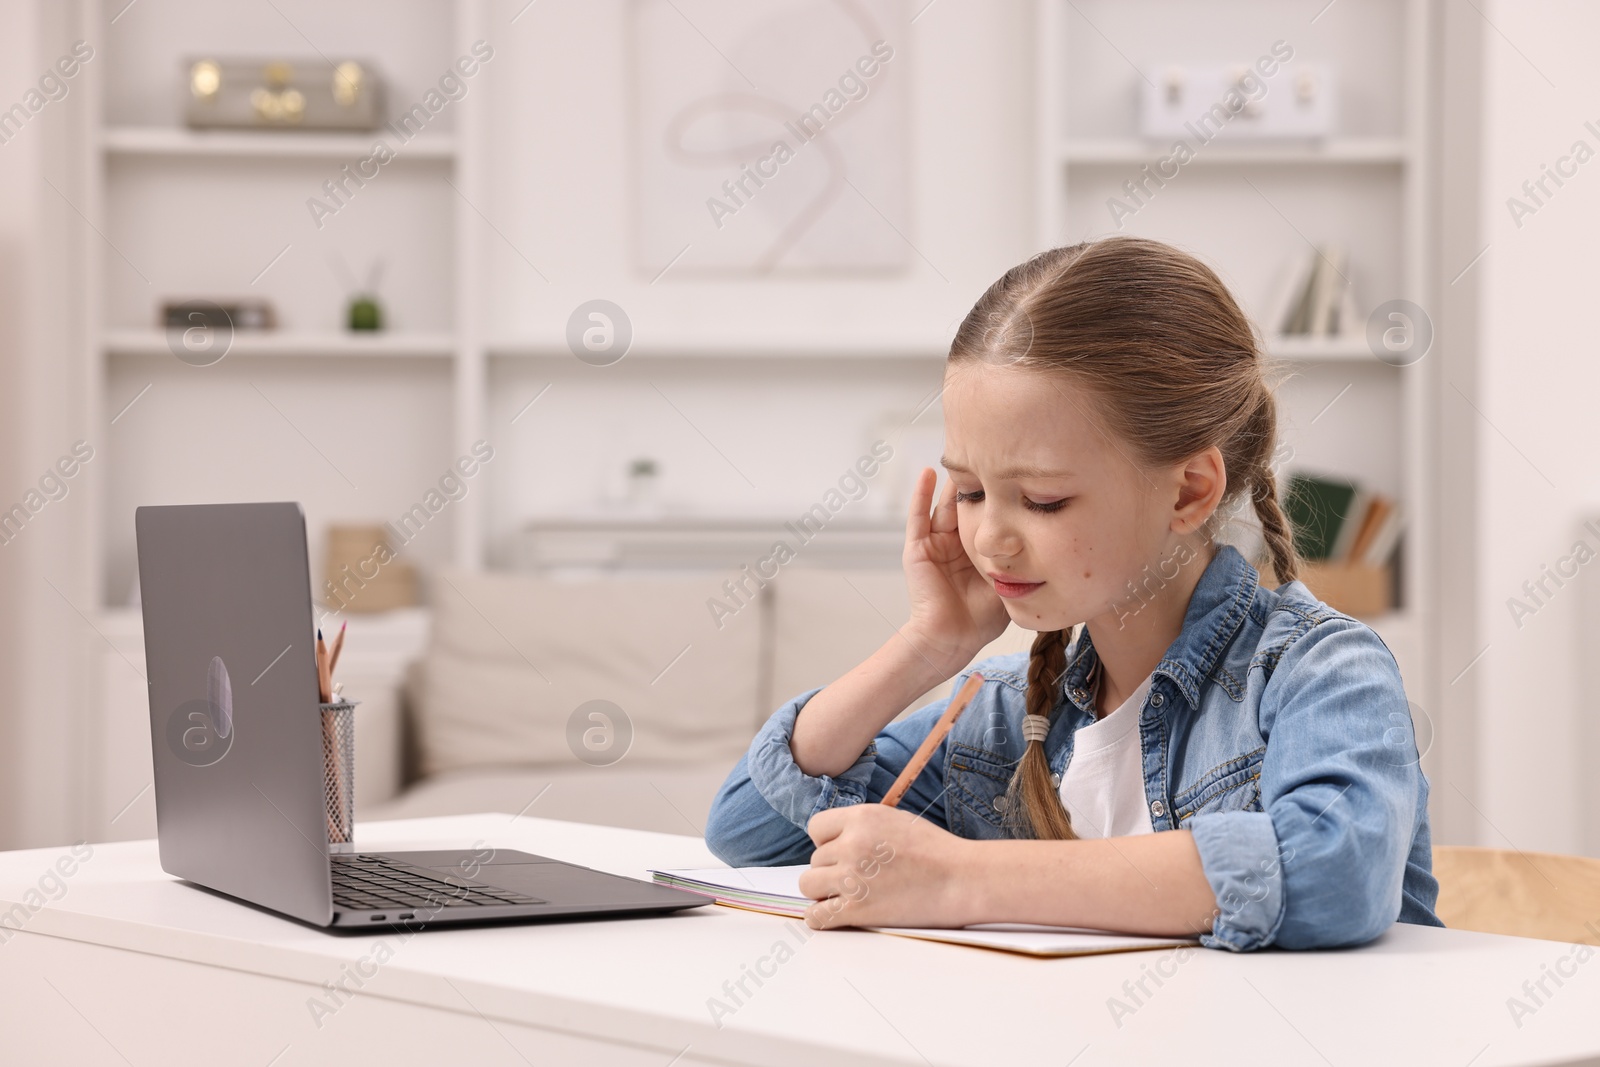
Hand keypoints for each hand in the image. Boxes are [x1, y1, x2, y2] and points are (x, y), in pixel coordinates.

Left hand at [799, 804, 975, 929]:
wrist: (962, 879)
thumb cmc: (936, 852)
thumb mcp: (895, 820)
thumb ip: (862, 827)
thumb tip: (836, 839)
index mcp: (861, 818)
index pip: (816, 827)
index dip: (827, 841)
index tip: (841, 852)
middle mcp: (851, 844)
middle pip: (815, 860)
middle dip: (831, 869)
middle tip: (858, 877)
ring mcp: (852, 877)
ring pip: (808, 885)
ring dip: (824, 891)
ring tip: (847, 894)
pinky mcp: (857, 909)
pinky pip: (816, 916)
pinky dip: (821, 917)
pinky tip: (836, 914)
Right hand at [902, 466, 1009, 673]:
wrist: (951, 639)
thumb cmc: (981, 620)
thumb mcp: (1009, 581)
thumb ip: (1019, 561)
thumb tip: (1049, 539)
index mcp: (977, 553)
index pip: (987, 516)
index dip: (997, 496)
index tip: (1013, 471)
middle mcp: (956, 544)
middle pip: (967, 506)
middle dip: (978, 483)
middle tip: (991, 454)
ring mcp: (936, 544)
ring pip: (945, 506)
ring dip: (953, 483)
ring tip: (962, 454)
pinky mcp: (918, 548)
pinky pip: (918, 516)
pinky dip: (921, 494)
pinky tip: (929, 473)